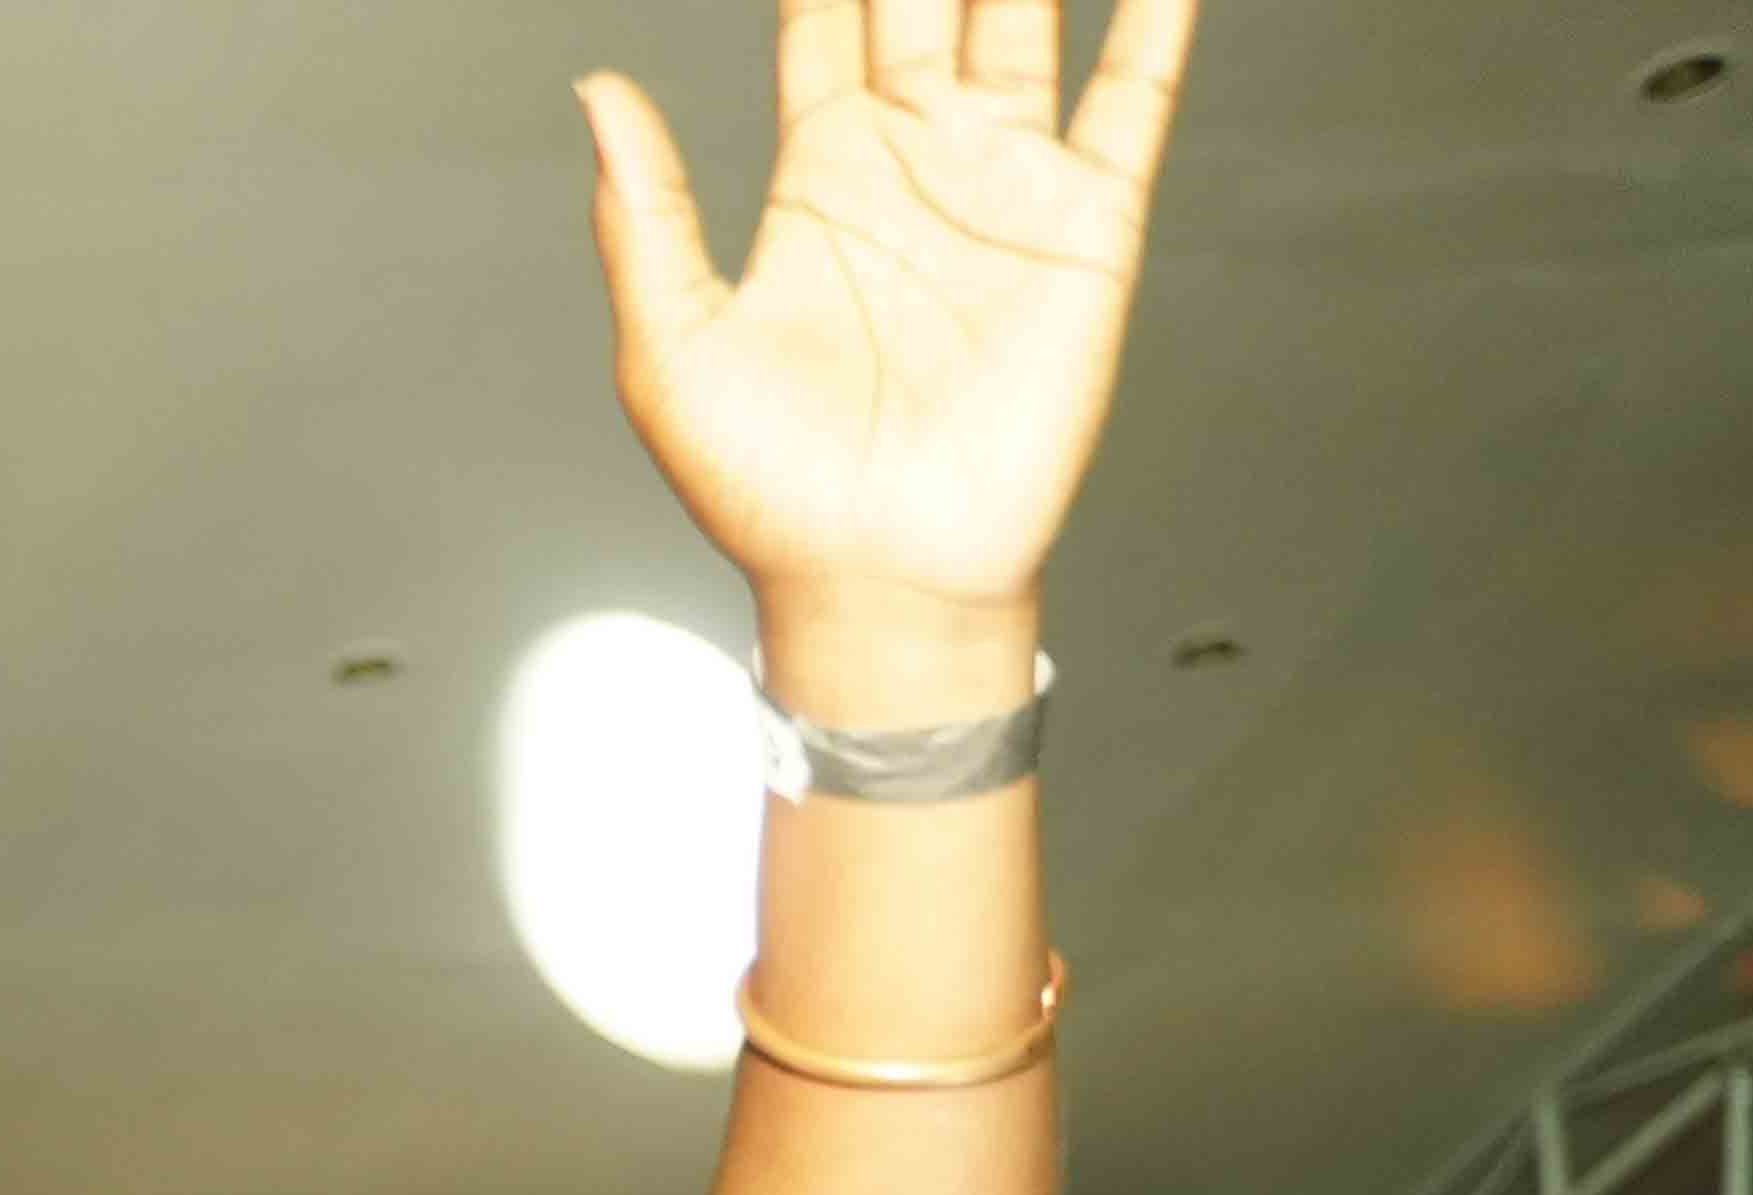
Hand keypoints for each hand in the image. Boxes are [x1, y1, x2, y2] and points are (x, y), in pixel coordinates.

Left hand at [579, 0, 1199, 650]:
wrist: (878, 580)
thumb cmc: (767, 490)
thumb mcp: (671, 345)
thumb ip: (642, 210)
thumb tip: (596, 89)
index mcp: (820, 172)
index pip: (824, 17)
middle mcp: (917, 157)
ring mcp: (1005, 180)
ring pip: (1026, 12)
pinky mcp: (1086, 224)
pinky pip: (1134, 94)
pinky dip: (1156, 17)